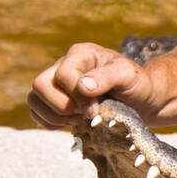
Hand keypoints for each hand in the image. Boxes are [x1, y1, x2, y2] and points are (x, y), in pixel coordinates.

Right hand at [28, 42, 155, 129]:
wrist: (142, 99)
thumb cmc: (137, 84)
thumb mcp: (128, 76)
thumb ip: (107, 77)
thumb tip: (82, 86)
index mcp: (81, 54)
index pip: (63, 75)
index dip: (76, 96)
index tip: (95, 110)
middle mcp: (64, 65)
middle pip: (40, 85)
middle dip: (62, 106)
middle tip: (85, 114)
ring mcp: (57, 83)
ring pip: (34, 99)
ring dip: (54, 115)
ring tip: (79, 119)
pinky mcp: (55, 101)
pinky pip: (37, 112)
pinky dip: (50, 122)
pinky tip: (72, 123)